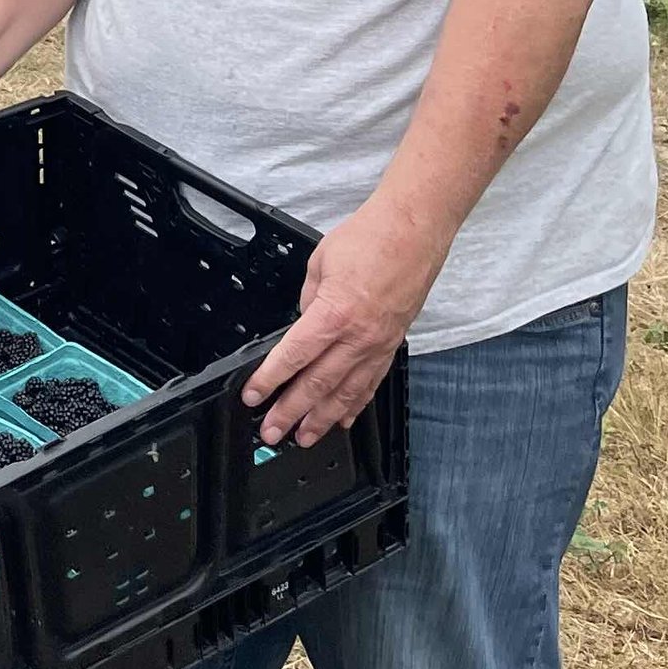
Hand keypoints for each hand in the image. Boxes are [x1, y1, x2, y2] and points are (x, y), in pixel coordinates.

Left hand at [243, 201, 433, 446]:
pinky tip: (341, 419)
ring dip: (321, 419)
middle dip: (290, 413)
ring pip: (346, 393)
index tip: (253, 397)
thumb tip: (303, 322)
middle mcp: (358, 337)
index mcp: (334, 313)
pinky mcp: (393, 344)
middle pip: (317, 384)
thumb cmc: (369, 238)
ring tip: (302, 438)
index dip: (269, 380)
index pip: (294, 356)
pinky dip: (354, 405)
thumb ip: (308, 299)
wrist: (414, 230)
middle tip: (270, 433)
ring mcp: (378, 345)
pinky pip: (371, 383)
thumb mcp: (320, 263)